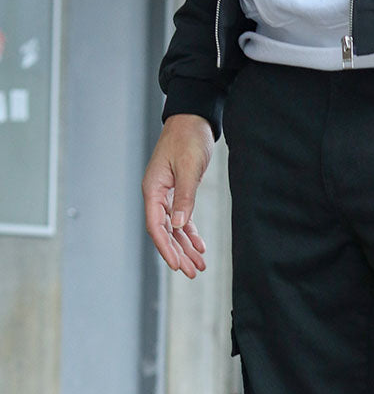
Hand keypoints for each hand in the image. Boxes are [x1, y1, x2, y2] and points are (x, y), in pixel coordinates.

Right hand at [142, 114, 214, 277]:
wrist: (193, 120)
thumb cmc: (188, 139)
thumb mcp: (187, 168)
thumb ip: (184, 197)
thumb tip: (179, 225)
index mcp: (153, 189)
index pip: (156, 226)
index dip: (165, 248)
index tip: (177, 266)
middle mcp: (156, 195)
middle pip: (165, 232)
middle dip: (178, 254)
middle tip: (193, 273)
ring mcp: (166, 195)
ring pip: (175, 229)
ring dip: (186, 248)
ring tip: (199, 266)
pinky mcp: (178, 193)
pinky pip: (182, 219)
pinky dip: (191, 234)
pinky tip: (200, 247)